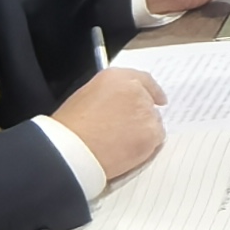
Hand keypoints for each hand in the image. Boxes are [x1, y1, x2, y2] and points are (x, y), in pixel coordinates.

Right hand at [53, 63, 167, 180]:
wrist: (72, 150)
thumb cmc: (70, 128)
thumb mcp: (85, 98)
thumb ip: (110, 96)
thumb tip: (120, 107)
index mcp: (115, 77)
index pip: (142, 79)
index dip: (152, 90)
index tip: (159, 99)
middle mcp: (135, 90)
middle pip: (149, 103)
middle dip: (141, 117)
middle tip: (127, 132)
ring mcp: (146, 111)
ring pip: (153, 123)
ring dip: (143, 132)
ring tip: (121, 144)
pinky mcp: (152, 132)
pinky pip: (156, 139)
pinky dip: (146, 146)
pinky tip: (126, 151)